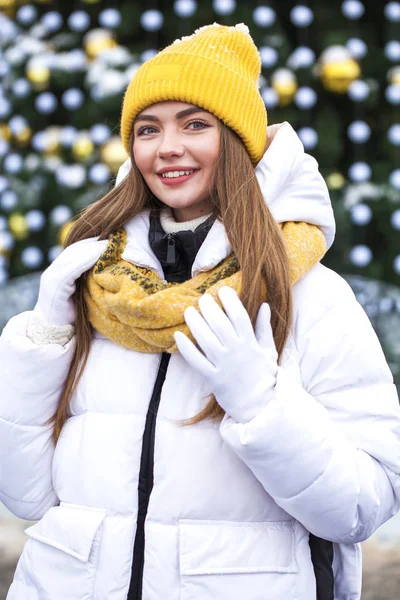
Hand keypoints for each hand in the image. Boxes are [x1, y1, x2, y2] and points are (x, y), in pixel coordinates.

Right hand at [34, 237, 107, 326]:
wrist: (54, 336)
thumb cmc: (74, 317)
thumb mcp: (83, 295)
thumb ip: (90, 281)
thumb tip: (111, 270)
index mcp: (59, 272)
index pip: (77, 250)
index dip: (94, 242)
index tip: (114, 238)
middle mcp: (53, 271)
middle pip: (76, 249)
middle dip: (96, 242)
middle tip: (116, 237)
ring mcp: (51, 278)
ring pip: (74, 256)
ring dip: (94, 248)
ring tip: (112, 244)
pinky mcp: (54, 287)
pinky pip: (72, 269)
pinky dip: (87, 260)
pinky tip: (101, 256)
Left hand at [174, 286, 277, 422]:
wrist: (260, 406)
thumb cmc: (264, 376)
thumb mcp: (269, 351)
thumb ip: (264, 328)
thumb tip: (264, 306)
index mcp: (251, 343)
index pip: (239, 316)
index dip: (230, 300)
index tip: (222, 290)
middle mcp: (236, 352)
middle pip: (219, 324)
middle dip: (209, 308)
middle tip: (202, 299)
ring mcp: (224, 365)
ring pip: (206, 339)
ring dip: (195, 323)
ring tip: (188, 311)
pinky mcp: (213, 378)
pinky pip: (196, 361)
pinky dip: (186, 348)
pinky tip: (178, 336)